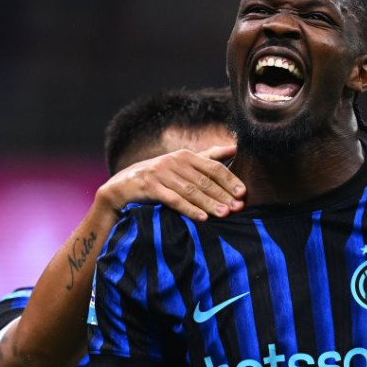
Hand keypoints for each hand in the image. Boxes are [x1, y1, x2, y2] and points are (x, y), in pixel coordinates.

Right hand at [97, 145, 244, 220]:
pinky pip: (173, 200)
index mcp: (185, 156)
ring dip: (209, 203)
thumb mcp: (182, 164)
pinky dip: (189, 209)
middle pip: (204, 180)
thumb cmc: (159, 176)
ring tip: (224, 215)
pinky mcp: (149, 187)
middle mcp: (174, 161)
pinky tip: (202, 218)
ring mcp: (160, 173)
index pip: (213, 167)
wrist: (123, 186)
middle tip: (238, 208)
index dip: (230, 180)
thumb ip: (208, 157)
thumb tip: (235, 148)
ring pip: (190, 191)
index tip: (243, 193)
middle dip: (223, 195)